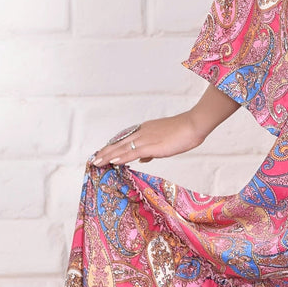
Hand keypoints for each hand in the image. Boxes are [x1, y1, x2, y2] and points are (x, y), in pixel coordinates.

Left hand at [90, 111, 207, 167]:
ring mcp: (145, 139)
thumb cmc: (184, 132)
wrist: (193, 125)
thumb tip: (142, 159)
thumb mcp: (165, 141)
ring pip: (122, 148)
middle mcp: (141, 133)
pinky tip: (113, 161)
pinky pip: (133, 152)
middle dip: (105, 151)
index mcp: (145, 130)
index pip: (124, 139)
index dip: (113, 147)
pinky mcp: (151, 146)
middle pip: (119, 143)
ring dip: (108, 155)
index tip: (103, 152)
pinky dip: (122, 157)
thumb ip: (152, 150)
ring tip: (97, 161)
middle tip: (94, 159)